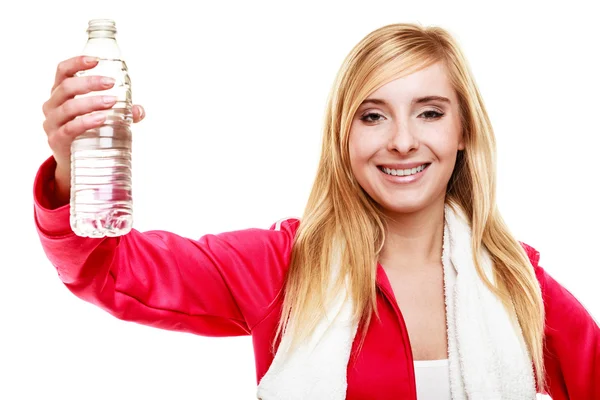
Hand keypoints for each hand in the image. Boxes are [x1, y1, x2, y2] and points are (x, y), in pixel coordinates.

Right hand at [42, 55, 144, 203]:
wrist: (74, 163)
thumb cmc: (87, 133)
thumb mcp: (102, 118)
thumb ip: (122, 112)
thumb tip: (139, 110)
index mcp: (60, 94)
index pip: (62, 71)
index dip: (77, 63)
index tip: (96, 60)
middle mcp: (52, 106)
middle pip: (66, 87)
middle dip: (90, 82)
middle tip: (111, 83)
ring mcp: (52, 123)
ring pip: (68, 107)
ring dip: (91, 102)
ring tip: (112, 101)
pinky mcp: (57, 140)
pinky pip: (70, 128)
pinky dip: (86, 122)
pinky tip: (101, 118)